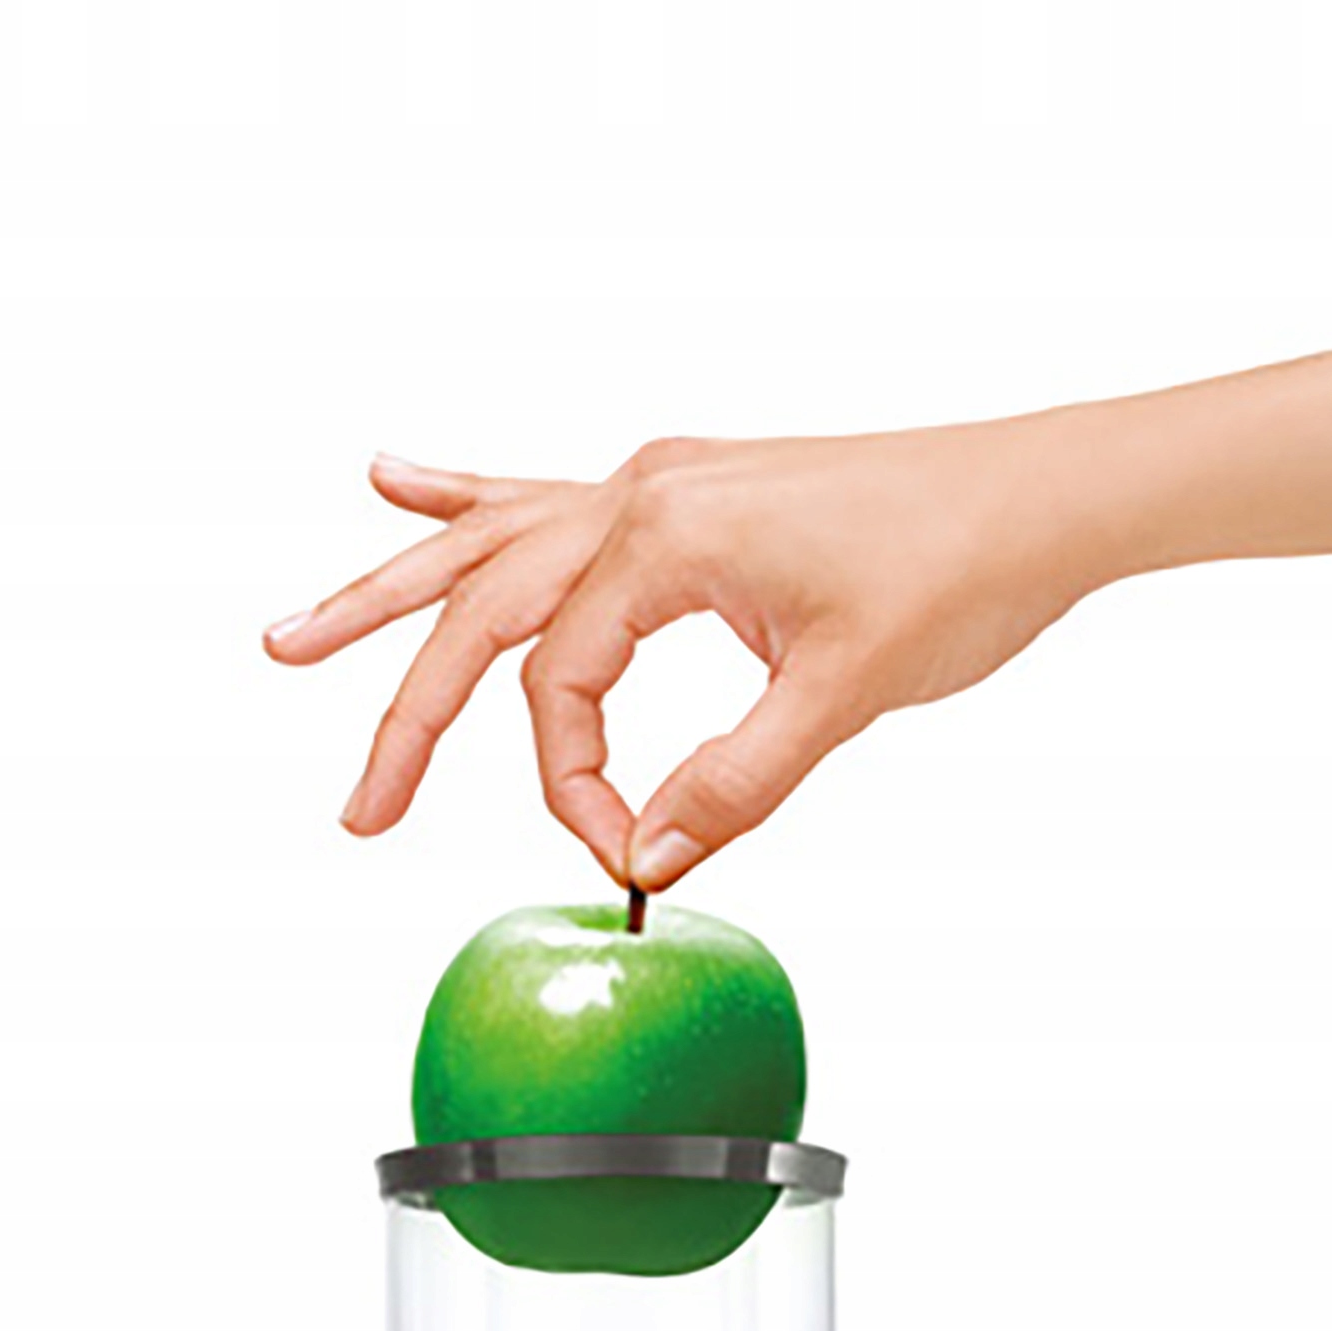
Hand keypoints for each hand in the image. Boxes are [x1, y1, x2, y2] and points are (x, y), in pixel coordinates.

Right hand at [263, 425, 1096, 888]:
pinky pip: (545, 496)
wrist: (1041, 494)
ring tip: (291, 641)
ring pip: (488, 544)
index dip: (570, 787)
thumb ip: (734, 782)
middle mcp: (639, 493)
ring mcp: (657, 482)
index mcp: (662, 538)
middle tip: (359, 812)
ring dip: (391, 596)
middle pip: (479, 611)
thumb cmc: (958, 571)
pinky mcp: (686, 490)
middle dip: (406, 716)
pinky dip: (467, 497)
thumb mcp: (843, 694)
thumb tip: (646, 856)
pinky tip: (392, 474)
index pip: (559, 687)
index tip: (617, 851)